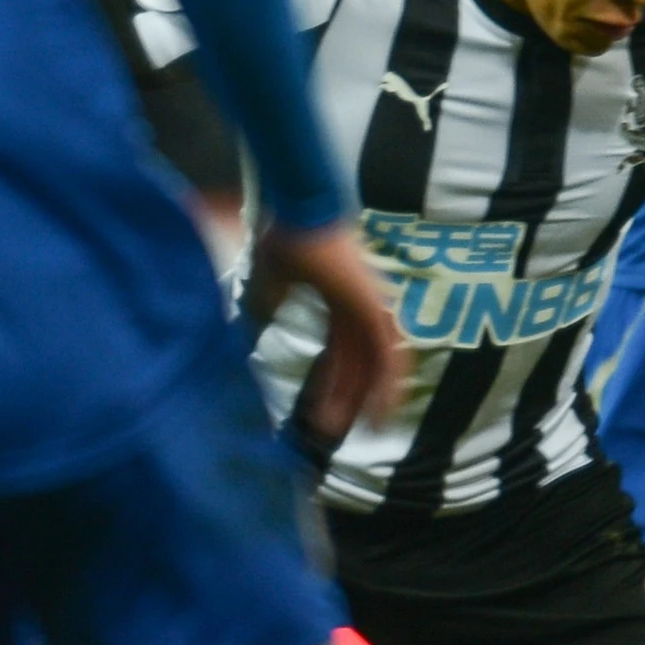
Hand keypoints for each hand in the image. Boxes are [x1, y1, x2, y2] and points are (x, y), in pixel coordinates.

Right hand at [257, 222, 405, 438]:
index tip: (320, 412)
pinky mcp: (378, 308)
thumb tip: (253, 333)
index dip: (333, 383)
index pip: (342, 352)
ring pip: (380, 364)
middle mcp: (360, 307)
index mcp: (339, 301)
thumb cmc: (286, 239)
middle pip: (360, 363)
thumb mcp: (269, 285)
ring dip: (372, 399)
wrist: (300, 214)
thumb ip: (265, 310)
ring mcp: (373, 307)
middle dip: (348, 398)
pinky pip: (391, 356)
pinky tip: (384, 410)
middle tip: (335, 430)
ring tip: (369, 431)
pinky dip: (389, 386)